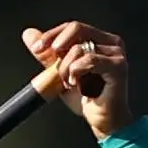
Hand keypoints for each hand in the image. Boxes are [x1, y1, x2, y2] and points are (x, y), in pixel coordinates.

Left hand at [22, 21, 133, 137]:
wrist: (102, 120)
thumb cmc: (85, 98)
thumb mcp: (60, 73)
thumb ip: (47, 54)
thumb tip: (29, 34)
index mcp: (99, 40)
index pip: (72, 27)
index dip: (52, 34)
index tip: (37, 48)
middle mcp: (110, 43)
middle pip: (77, 28)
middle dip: (57, 47)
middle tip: (52, 66)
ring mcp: (116, 53)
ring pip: (79, 48)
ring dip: (66, 68)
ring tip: (70, 83)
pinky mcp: (118, 66)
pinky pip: (89, 60)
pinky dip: (76, 72)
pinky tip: (77, 84)